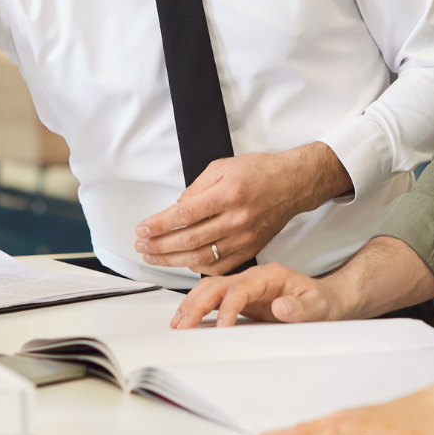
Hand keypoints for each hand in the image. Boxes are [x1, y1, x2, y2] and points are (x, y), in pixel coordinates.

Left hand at [135, 143, 351, 274]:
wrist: (291, 184)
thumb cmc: (258, 172)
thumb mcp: (222, 166)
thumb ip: (196, 189)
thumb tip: (175, 210)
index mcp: (228, 194)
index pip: (185, 215)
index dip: (159, 224)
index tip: (142, 228)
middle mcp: (237, 219)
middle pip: (190, 240)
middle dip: (160, 245)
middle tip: (141, 245)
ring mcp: (244, 238)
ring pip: (202, 257)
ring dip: (172, 260)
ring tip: (153, 256)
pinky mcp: (250, 250)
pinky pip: (219, 266)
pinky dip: (197, 267)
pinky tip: (182, 262)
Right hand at [171, 263, 341, 327]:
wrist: (324, 300)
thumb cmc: (320, 302)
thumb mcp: (318, 307)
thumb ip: (300, 309)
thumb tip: (280, 307)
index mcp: (270, 276)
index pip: (241, 288)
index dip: (229, 308)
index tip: (222, 328)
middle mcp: (253, 278)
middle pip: (218, 285)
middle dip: (198, 304)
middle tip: (183, 326)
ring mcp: (244, 286)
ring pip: (210, 289)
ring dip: (192, 304)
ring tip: (177, 323)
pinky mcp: (240, 297)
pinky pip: (213, 298)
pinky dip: (197, 307)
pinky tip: (185, 318)